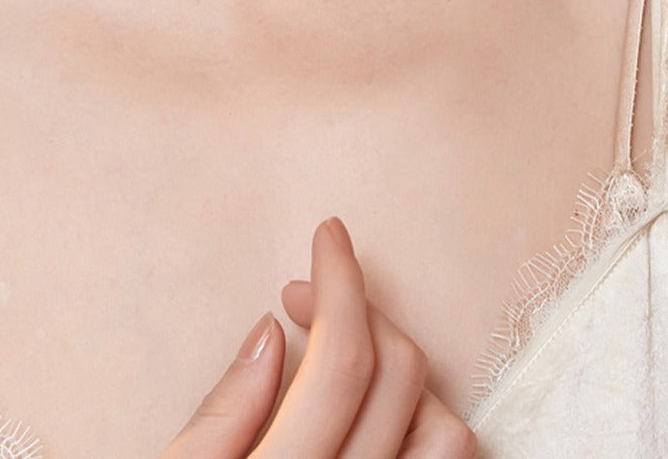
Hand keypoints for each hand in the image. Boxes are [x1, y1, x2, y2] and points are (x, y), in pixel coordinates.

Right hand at [161, 217, 476, 457]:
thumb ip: (219, 418)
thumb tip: (270, 332)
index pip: (344, 359)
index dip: (342, 281)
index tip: (327, 235)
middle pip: (401, 378)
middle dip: (364, 309)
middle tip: (305, 298)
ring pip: (448, 433)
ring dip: (406, 372)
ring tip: (344, 358)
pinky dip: (423, 428)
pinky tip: (370, 414)